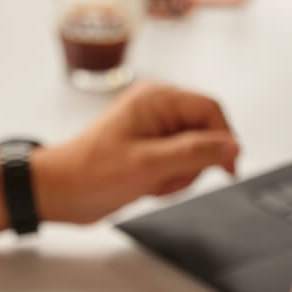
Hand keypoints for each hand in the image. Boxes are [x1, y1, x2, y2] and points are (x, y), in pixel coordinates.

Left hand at [32, 79, 239, 225]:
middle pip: (206, 133)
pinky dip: (170, 181)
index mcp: (157, 98)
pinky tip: (147, 186)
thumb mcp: (150, 164)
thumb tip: (232, 147)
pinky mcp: (150, 149)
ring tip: (151, 183)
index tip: (226, 169)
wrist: (60, 192)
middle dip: (193, 164)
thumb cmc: (91, 173)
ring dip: (179, 176)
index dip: (224, 140)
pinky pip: (179, 165)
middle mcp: (157, 108)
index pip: (211, 109)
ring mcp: (154, 129)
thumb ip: (196, 153)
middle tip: (166, 177)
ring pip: (195, 153)